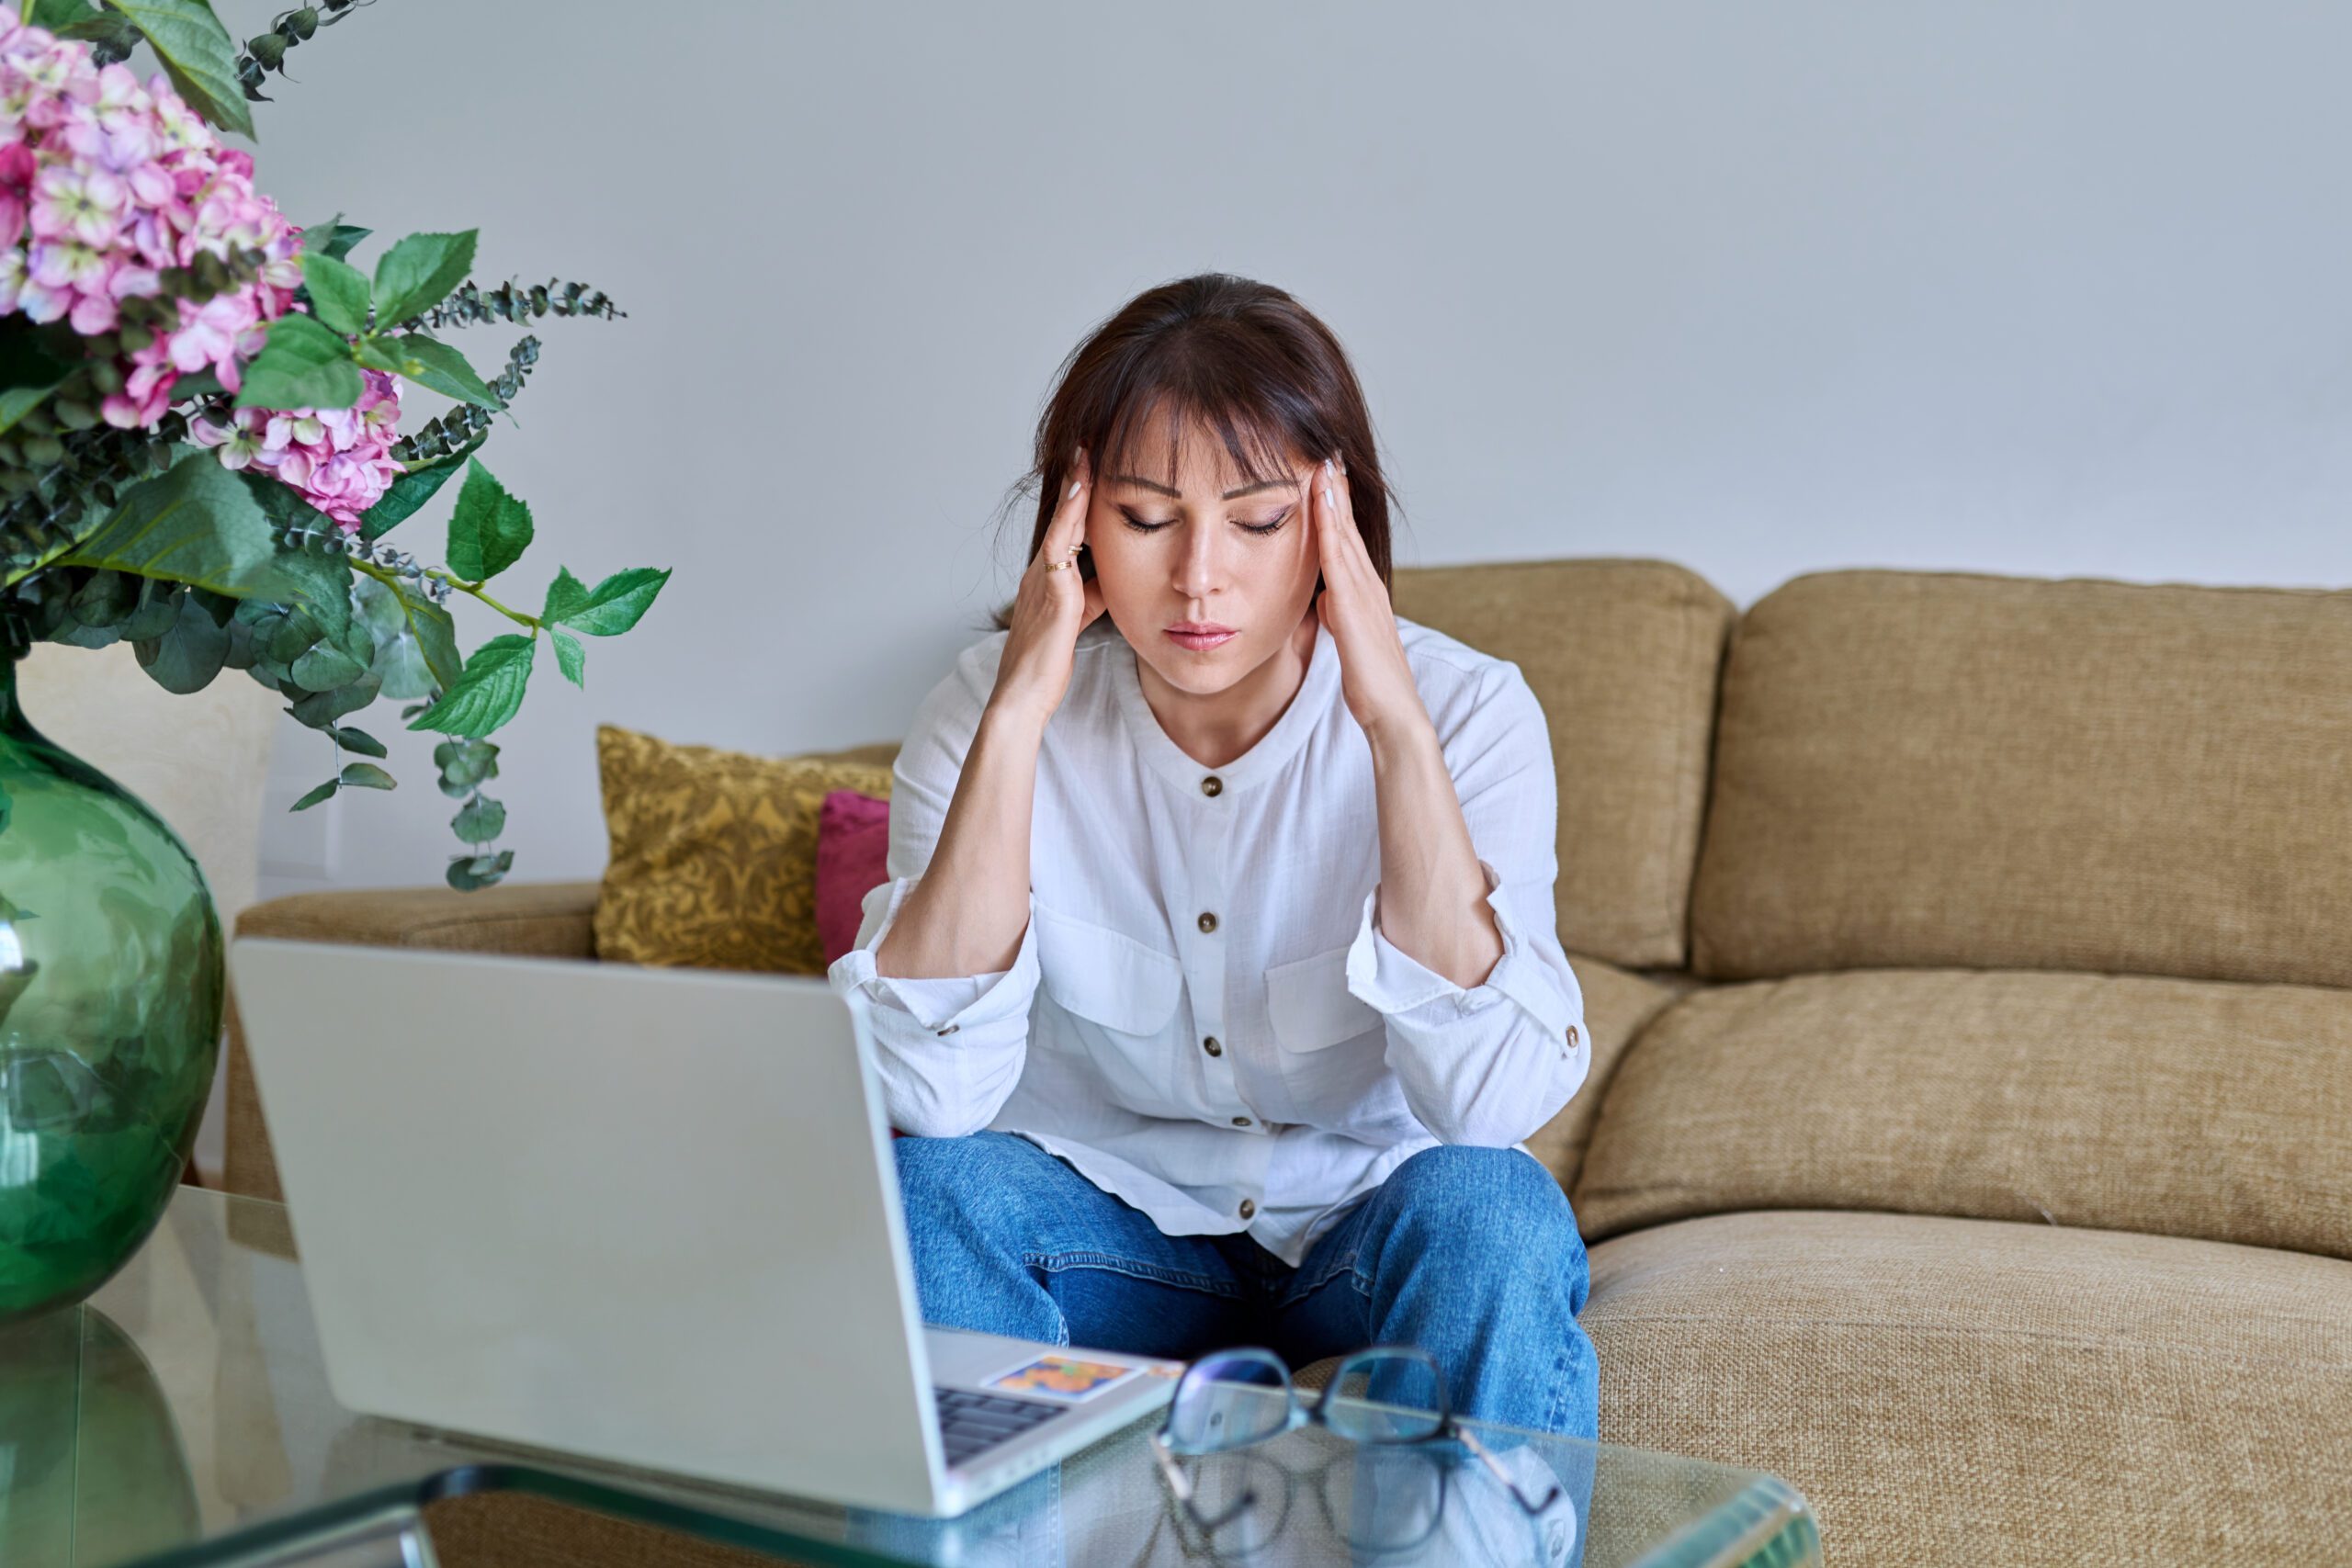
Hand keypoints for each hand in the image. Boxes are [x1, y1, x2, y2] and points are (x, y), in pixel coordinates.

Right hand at [988, 446, 1107, 728]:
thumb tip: (1110, 579)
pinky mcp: (1051, 592)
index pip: (1066, 533)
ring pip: (1060, 524)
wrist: (1024, 696)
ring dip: (1073, 488)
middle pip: (1062, 519)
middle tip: (1088, 446)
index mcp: (1046, 581)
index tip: (1093, 470)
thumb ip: (1092, 596)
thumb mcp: (1078, 621)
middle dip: (1075, 483)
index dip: (1079, 502)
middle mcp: (1039, 573)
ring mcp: (1042, 580)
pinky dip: (1071, 515)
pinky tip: (1083, 491)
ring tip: (1086, 454)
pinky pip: (1060, 544)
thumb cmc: (1048, 665)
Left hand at [1313, 456, 1425, 742]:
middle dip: (1337, 488)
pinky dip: (1329, 524)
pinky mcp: (1352, 607)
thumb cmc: (1371, 686)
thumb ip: (1337, 617)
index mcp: (1364, 595)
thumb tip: (1324, 602)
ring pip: (1344, 534)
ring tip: (1324, 460)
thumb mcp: (1346, 641)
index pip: (1347, 540)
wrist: (1393, 716)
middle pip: (1348, 527)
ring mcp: (1363, 594)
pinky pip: (1337, 557)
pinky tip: (1319, 500)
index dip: (1337, 506)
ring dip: (1333, 495)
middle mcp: (1367, 587)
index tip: (1327, 473)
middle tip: (1328, 449)